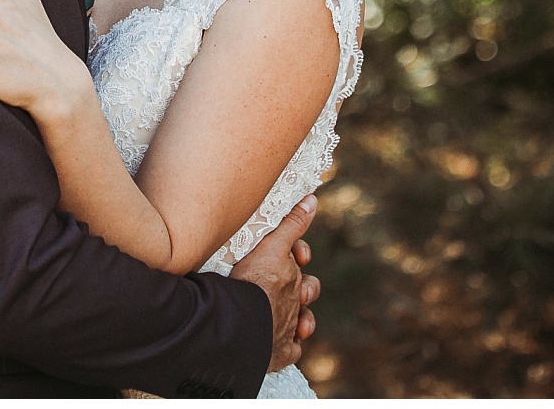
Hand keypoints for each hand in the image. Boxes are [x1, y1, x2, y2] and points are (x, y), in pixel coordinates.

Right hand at [228, 195, 320, 372]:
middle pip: (304, 293)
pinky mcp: (281, 354)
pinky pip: (291, 351)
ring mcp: (288, 331)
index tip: (295, 255)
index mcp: (292, 280)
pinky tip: (279, 341)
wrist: (241, 324)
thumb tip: (313, 198)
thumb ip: (292, 224)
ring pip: (301, 323)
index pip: (300, 263)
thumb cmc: (252, 283)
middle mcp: (294, 305)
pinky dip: (289, 346)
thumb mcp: (271, 247)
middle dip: (301, 288)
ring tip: (291, 316)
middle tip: (288, 285)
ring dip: (298, 318)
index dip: (298, 255)